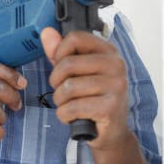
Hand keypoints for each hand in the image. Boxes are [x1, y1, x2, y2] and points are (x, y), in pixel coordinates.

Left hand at [40, 28, 129, 150]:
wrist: (111, 131)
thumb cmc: (92, 98)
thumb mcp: (75, 72)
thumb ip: (59, 52)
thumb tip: (46, 32)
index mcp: (108, 51)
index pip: (75, 38)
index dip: (60, 52)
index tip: (61, 66)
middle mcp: (116, 65)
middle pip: (68, 63)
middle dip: (56, 81)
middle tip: (63, 90)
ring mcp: (116, 86)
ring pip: (68, 87)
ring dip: (60, 100)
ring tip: (69, 104)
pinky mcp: (110, 107)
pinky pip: (72, 107)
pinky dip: (64, 115)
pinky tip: (74, 116)